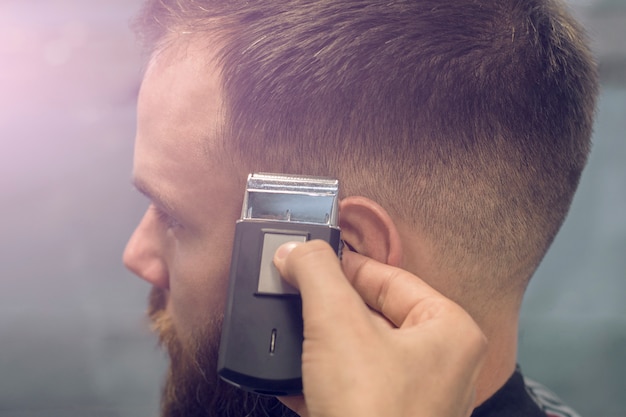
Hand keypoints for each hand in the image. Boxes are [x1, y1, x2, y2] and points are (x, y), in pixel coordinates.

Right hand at [272, 240, 486, 416]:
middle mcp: (438, 364)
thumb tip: (295, 250)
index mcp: (447, 330)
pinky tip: (288, 377)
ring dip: (316, 344)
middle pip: (369, 314)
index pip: (388, 277)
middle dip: (325, 308)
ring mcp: (411, 398)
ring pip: (355, 353)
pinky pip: (347, 387)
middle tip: (290, 292)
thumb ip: (316, 274)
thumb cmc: (372, 413)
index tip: (307, 258)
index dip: (343, 264)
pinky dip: (317, 380)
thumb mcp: (337, 324)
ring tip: (286, 330)